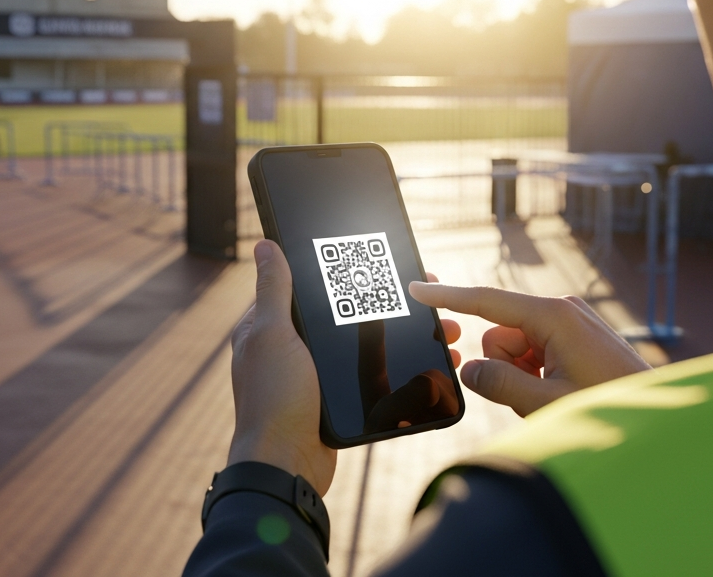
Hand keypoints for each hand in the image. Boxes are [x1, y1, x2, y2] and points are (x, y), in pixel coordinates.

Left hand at [227, 241, 461, 494]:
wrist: (285, 466)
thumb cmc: (273, 398)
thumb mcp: (272, 334)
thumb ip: (274, 289)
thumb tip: (265, 245)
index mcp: (271, 326)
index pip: (313, 286)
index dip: (349, 273)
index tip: (390, 263)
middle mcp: (293, 348)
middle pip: (348, 314)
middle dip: (392, 305)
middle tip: (433, 298)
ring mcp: (316, 375)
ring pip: (368, 345)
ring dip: (408, 335)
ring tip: (447, 330)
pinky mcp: (338, 399)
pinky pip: (375, 376)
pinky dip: (403, 367)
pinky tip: (432, 362)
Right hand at [408, 283, 651, 416]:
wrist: (656, 420)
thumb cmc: (608, 407)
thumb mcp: (546, 402)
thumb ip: (499, 385)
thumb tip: (471, 371)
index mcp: (554, 316)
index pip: (487, 302)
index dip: (449, 297)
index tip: (417, 289)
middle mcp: (561, 310)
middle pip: (500, 334)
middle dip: (504, 365)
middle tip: (532, 394)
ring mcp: (570, 323)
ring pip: (515, 348)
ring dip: (522, 374)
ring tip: (553, 396)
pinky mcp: (576, 337)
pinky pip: (535, 352)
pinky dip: (536, 374)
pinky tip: (560, 391)